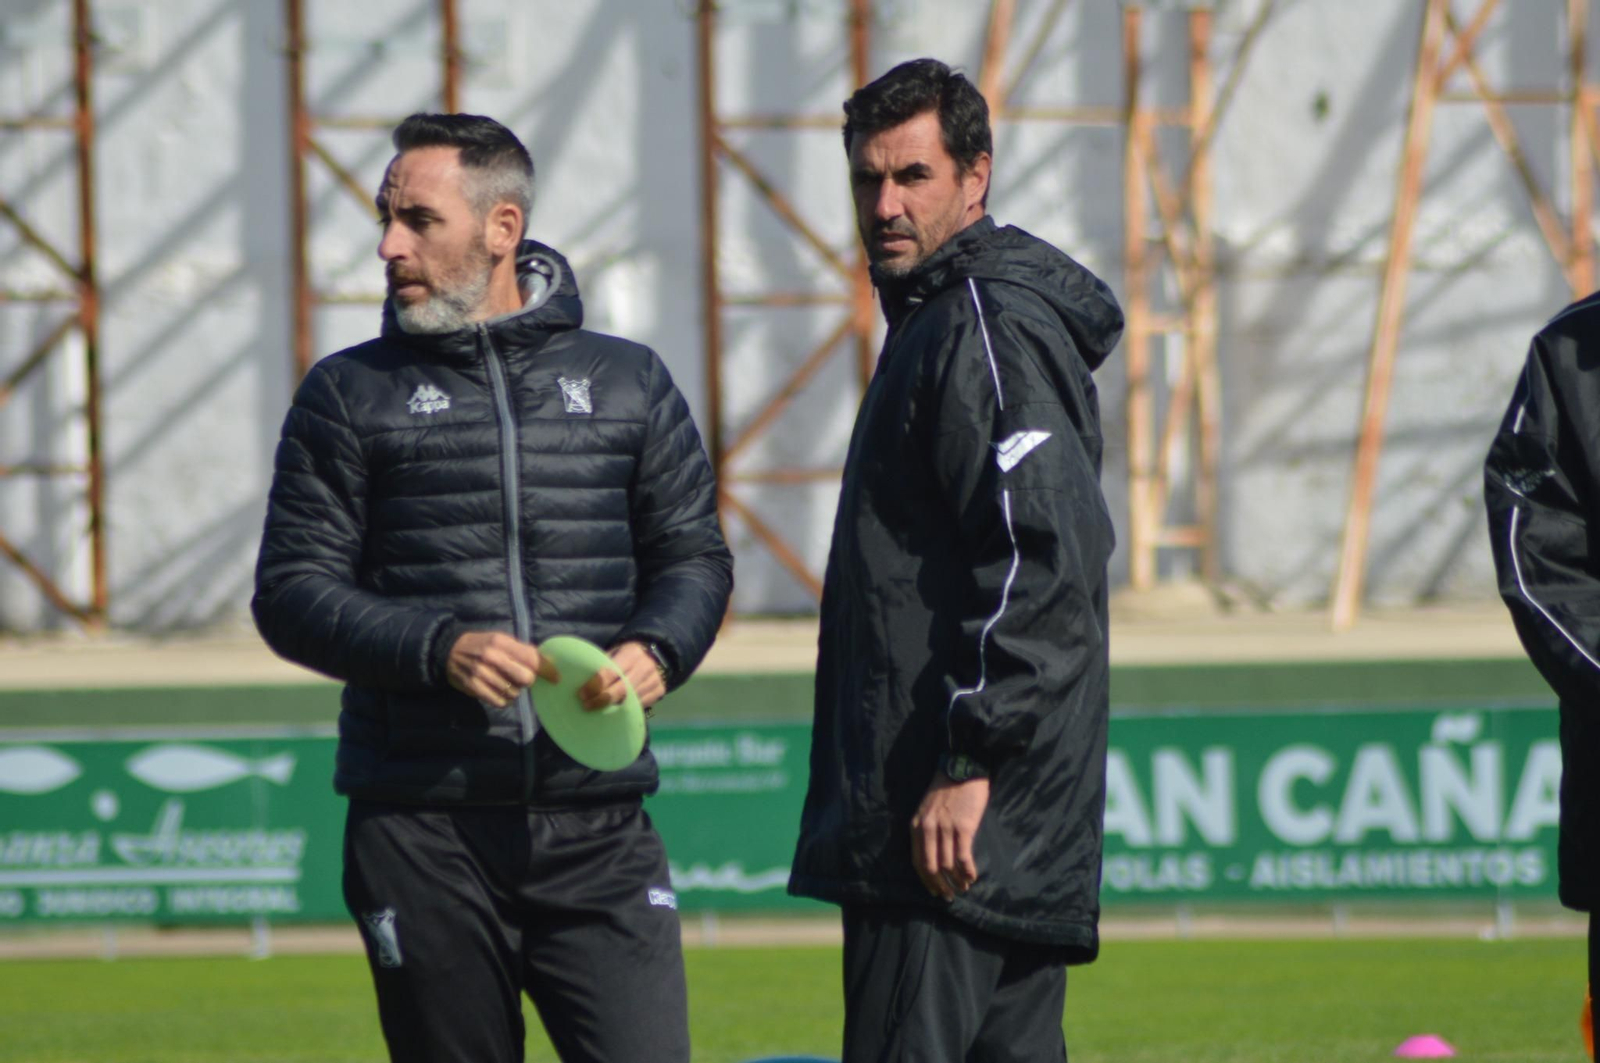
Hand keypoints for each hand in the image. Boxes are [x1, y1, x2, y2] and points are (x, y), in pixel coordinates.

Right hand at [446, 631, 557, 708]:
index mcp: (501, 642)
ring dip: (515, 691)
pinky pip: (500, 702)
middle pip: (526, 678)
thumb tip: (548, 662)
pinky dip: (504, 700)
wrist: (448, 650)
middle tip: (521, 678)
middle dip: (528, 681)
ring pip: (514, 693)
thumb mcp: (501, 639)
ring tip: (506, 684)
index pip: (532, 658)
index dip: (547, 669)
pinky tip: (500, 692)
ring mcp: (481, 673)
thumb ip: (522, 650)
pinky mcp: (473, 687)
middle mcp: (492, 657)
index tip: (555, 678)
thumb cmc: (481, 645)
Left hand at [580, 640, 666, 711]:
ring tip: (598, 710)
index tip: (582, 694)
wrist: (656, 654)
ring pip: (631, 700)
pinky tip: (615, 711)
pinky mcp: (660, 691)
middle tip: (587, 705)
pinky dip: (627, 709)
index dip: (594, 685)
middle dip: (601, 700)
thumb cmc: (628, 655)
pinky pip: (641, 705)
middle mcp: (645, 667)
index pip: (610, 673)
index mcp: (631, 654)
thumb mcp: (616, 653)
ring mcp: (654, 680)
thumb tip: (582, 681)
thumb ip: (603, 665)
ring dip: (613, 707)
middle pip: (621, 689)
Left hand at [910, 772, 988, 900]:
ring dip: (956, 881)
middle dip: (940, 886)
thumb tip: (934, 853)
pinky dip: (967, 872)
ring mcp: (946, 829)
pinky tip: (972, 878)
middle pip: (931, 867)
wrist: (963, 766)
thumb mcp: (927, 807)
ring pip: (948, 865)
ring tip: (963, 888)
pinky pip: (963, 857)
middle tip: (948, 896)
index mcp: (917, 825)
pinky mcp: (964, 827)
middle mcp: (928, 829)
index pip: (917, 861)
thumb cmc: (947, 786)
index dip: (926, 880)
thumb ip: (927, 828)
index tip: (934, 891)